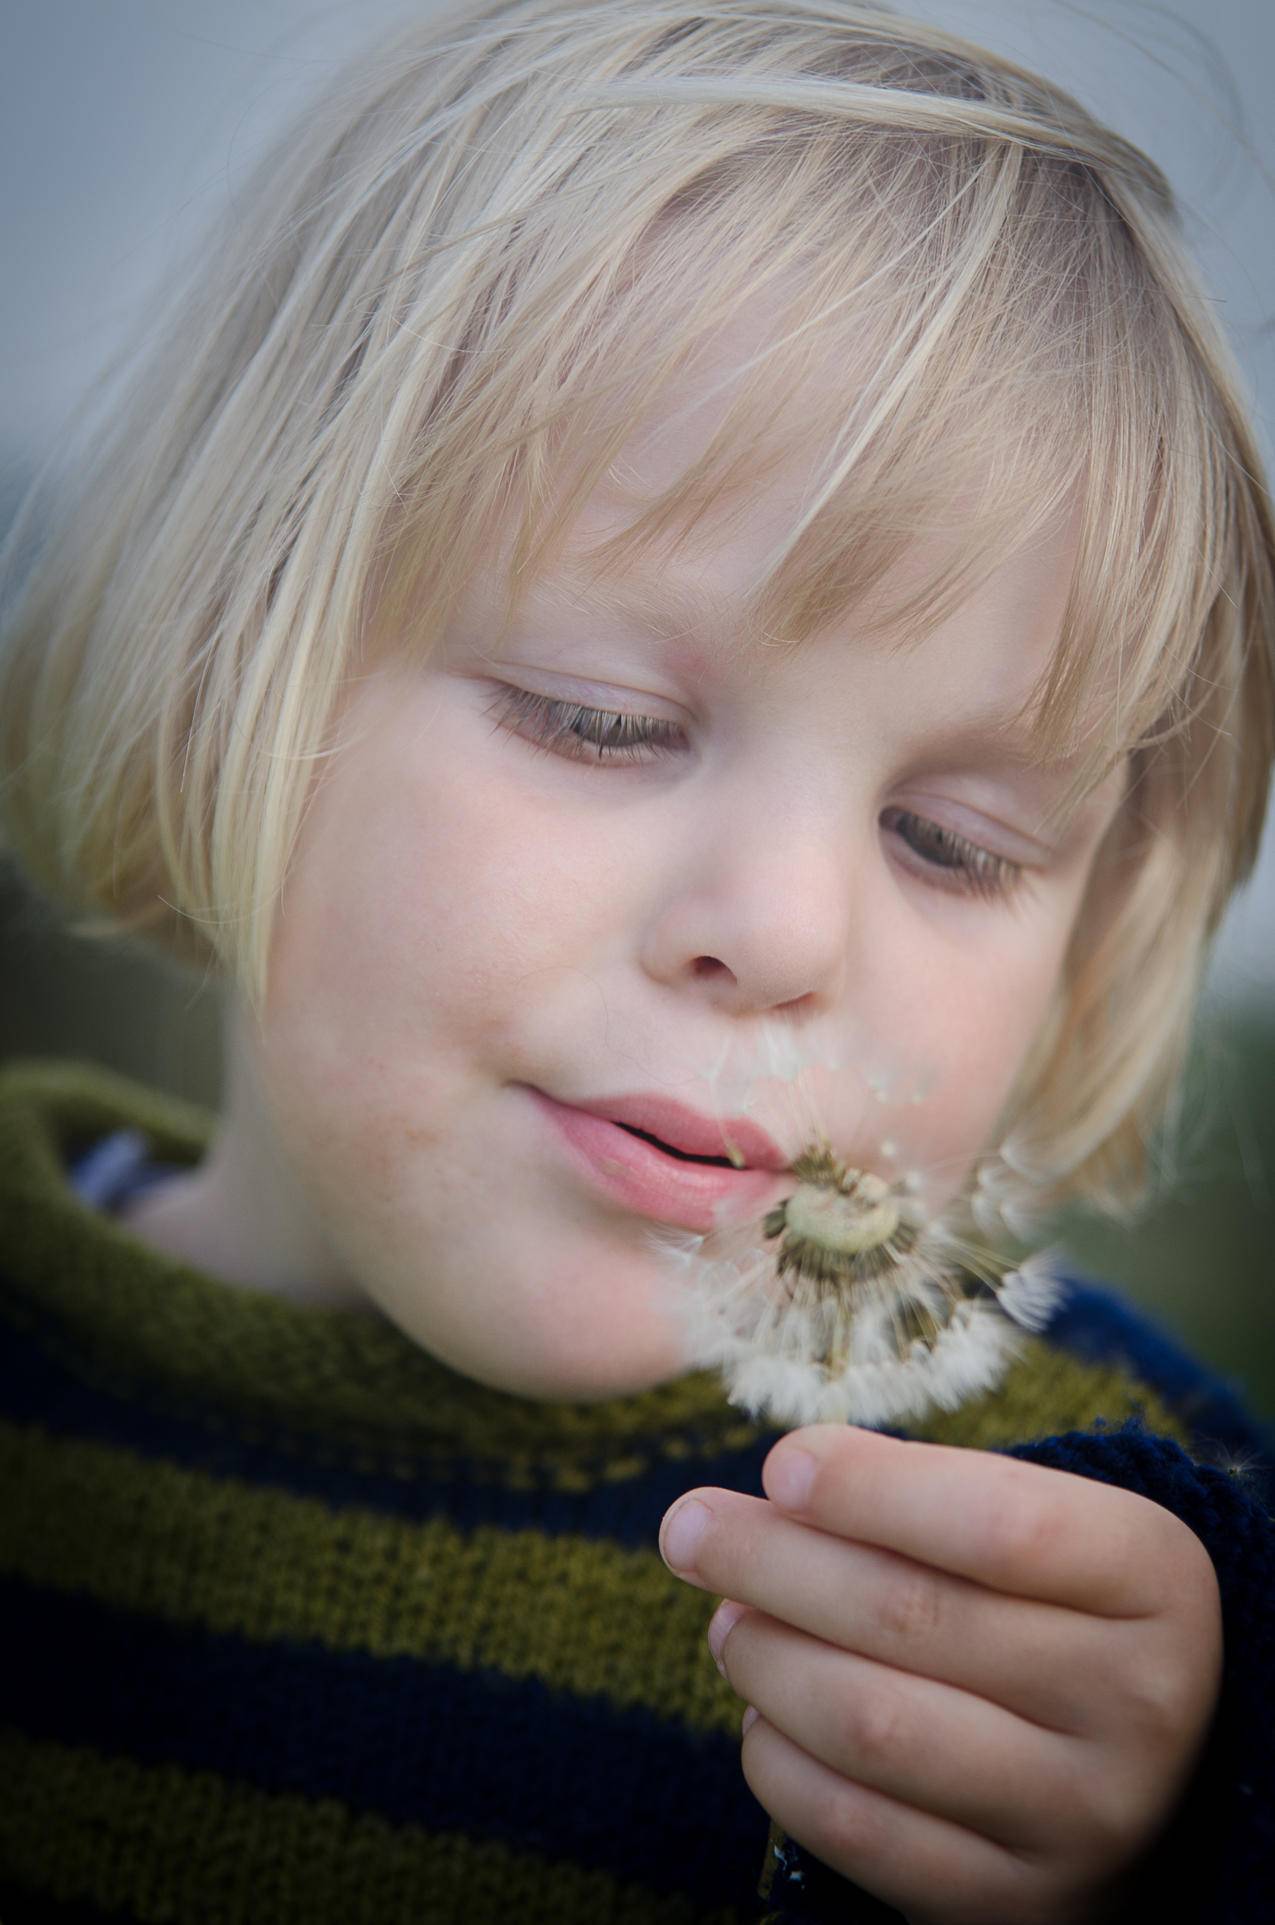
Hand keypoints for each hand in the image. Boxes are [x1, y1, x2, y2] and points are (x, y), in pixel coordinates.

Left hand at [658, 1425, 1222, 1924]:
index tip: (780, 1463)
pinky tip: (763, 1709)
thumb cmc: (1055, 1601)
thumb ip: (924, 1494)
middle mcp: (1138, 1704)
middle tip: (689, 1527)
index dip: (874, 1490)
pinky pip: (854, 1828)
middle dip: (771, 1561)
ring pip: (871, 1724)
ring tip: (726, 1619)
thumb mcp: (1038, 1520)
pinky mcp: (1013, 1900)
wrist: (1148, 1760)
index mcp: (1154, 1580)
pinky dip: (779, 1760)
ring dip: (765, 1658)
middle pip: (912, 1618)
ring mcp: (1081, 1816)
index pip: (1002, 1525)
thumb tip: (777, 1489)